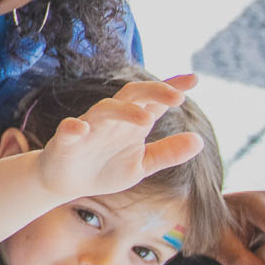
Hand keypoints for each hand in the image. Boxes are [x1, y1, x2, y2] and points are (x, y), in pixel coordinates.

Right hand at [35, 74, 205, 200]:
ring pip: (105, 109)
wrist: (65, 185)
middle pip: (132, 95)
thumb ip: (167, 153)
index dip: (172, 87)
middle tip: (179, 97)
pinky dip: (73, 127)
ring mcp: (87, 128)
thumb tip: (200, 140)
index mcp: (131, 123)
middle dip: (154, 91)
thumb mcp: (142, 165)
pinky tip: (80, 128)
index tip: (194, 79)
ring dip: (124, 111)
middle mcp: (111, 120)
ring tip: (147, 119)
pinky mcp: (64, 142)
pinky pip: (68, 130)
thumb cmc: (104, 170)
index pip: (154, 100)